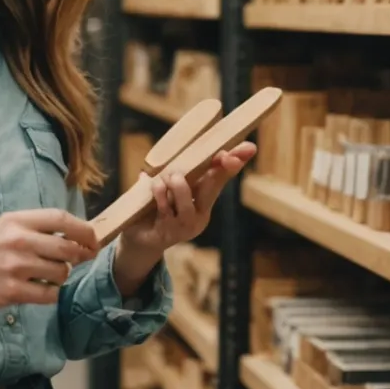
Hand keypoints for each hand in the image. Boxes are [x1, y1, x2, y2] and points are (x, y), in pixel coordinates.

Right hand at [0, 209, 99, 321]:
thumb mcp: (4, 228)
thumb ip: (35, 227)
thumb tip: (75, 234)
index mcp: (16, 220)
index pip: (61, 219)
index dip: (84, 230)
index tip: (93, 240)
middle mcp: (17, 241)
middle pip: (68, 248)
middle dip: (80, 256)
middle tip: (80, 260)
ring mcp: (15, 267)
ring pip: (61, 273)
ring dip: (60, 276)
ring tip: (45, 275)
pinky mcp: (13, 291)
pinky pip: (49, 294)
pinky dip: (50, 293)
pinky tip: (39, 289)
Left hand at [117, 142, 256, 263]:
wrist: (140, 240)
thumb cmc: (155, 208)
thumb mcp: (166, 185)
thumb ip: (169, 170)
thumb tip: (171, 148)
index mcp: (202, 198)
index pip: (221, 177)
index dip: (234, 162)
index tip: (249, 148)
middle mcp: (199, 213)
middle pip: (214, 187)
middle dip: (221, 169)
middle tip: (225, 156)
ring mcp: (185, 225)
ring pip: (187, 202)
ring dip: (179, 185)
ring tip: (170, 178)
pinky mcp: (168, 233)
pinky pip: (166, 210)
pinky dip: (160, 195)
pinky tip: (156, 187)